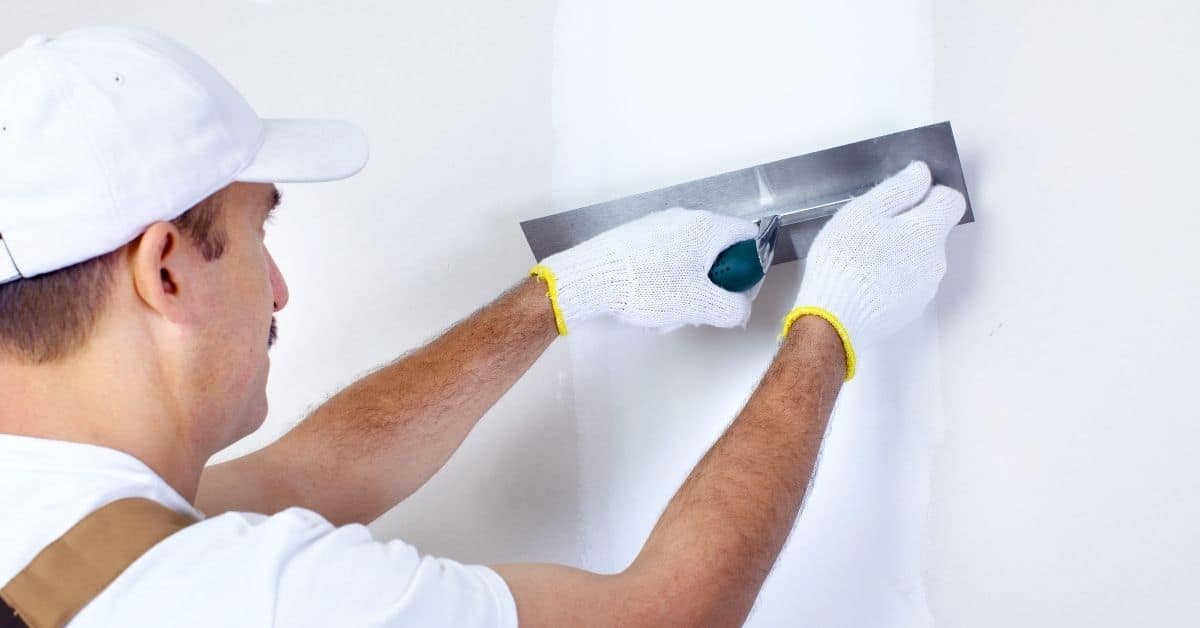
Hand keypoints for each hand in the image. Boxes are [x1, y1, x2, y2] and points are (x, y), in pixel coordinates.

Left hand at [532, 208, 758, 332]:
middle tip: (703, 306)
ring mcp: (659, 226)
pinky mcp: (639, 237)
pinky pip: (666, 258)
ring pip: (691, 258)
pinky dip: (667, 280)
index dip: (751, 266)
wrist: (592, 279)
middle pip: (718, 250)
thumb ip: (731, 308)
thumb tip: (740, 309)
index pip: (748, 236)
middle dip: (715, 282)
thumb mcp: (699, 304)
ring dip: (689, 286)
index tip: (738, 290)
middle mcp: (685, 219)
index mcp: (707, 227)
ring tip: (670, 309)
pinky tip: (650, 300)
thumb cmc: (646, 286)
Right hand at [783, 161, 965, 378]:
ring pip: (919, 258)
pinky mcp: (910, 309)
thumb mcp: (864, 212)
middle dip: (908, 225)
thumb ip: (898, 189)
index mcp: (929, 231)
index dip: (928, 194)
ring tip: (862, 259)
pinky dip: (891, 277)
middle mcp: (936, 260)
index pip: (950, 200)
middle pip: (932, 231)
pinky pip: (907, 283)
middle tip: (870, 230)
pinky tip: (863, 280)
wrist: (833, 320)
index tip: (902, 199)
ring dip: (899, 253)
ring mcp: (925, 289)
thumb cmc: (845, 261)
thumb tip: (921, 174)